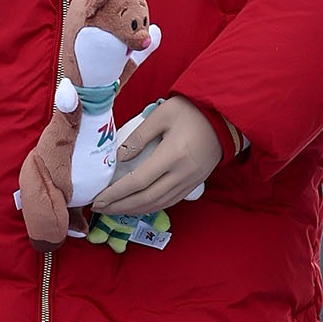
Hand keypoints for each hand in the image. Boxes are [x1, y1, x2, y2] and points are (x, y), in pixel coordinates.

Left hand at [93, 96, 221, 214]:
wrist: (224, 118)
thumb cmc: (191, 111)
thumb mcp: (161, 114)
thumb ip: (139, 136)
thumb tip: (119, 158)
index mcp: (172, 155)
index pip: (138, 182)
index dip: (116, 193)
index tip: (98, 199)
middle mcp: (182, 174)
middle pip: (146, 198)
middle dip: (120, 206)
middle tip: (99, 208)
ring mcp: (190, 181)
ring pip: (158, 204)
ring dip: (133, 210)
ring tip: (114, 209)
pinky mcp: (195, 184)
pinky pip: (170, 201)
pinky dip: (151, 207)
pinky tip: (137, 206)